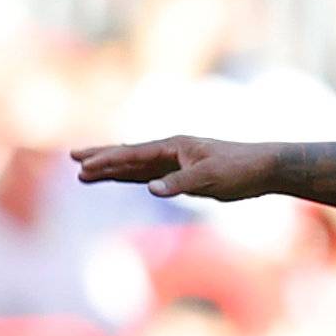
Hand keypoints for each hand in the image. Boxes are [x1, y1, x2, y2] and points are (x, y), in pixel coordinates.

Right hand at [71, 135, 278, 201]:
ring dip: (111, 169)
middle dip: (101, 158)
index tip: (86, 164)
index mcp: (174, 146)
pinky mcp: (180, 175)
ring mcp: (174, 163)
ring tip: (85, 172)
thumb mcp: (210, 177)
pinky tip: (117, 178)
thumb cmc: (239, 169)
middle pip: (128, 155)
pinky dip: (129, 177)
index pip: (134, 154)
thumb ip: (179, 182)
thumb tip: (151, 189)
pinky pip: (147, 176)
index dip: (109, 159)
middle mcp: (170, 152)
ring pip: (134, 167)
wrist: (262, 169)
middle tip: (73, 159)